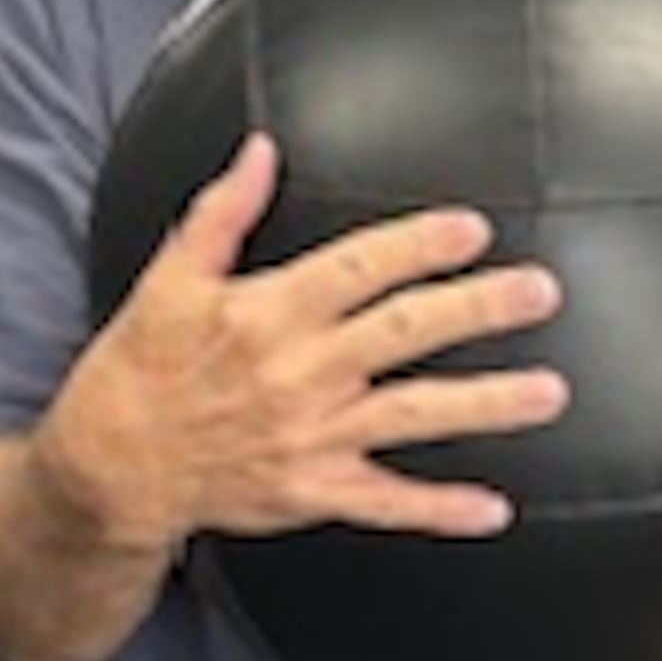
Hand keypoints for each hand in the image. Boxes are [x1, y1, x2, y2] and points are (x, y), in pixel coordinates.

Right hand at [67, 132, 567, 545]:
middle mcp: (301, 373)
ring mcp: (314, 437)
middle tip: (540, 292)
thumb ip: (222, 213)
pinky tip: (495, 508)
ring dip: (487, 403)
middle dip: (479, 309)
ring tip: (549, 391)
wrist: (112, 468)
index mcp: (269, 312)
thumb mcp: (169, 279)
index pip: (360, 268)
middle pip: (406, 332)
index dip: (419, 246)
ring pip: (416, 415)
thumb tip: (262, 150)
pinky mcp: (315, 492)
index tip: (472, 230)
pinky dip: (441, 510)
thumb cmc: (139, 369)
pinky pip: (388, 504)